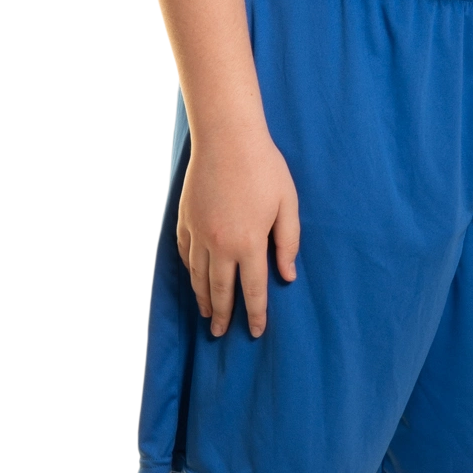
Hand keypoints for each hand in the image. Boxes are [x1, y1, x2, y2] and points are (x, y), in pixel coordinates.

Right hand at [177, 125, 300, 335]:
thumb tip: (287, 275)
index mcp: (249, 243)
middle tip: (221, 334)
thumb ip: (288, 242)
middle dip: (223, 316)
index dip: (256, 314)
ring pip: (198, 276)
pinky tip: (193, 278)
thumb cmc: (264, 168)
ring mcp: (199, 233)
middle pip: (220, 291)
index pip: (252, 290)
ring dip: (203, 298)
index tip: (257, 331)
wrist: (226, 138)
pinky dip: (189, 270)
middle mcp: (220, 244)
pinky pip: (185, 254)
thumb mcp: (287, 205)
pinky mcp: (185, 219)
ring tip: (207, 314)